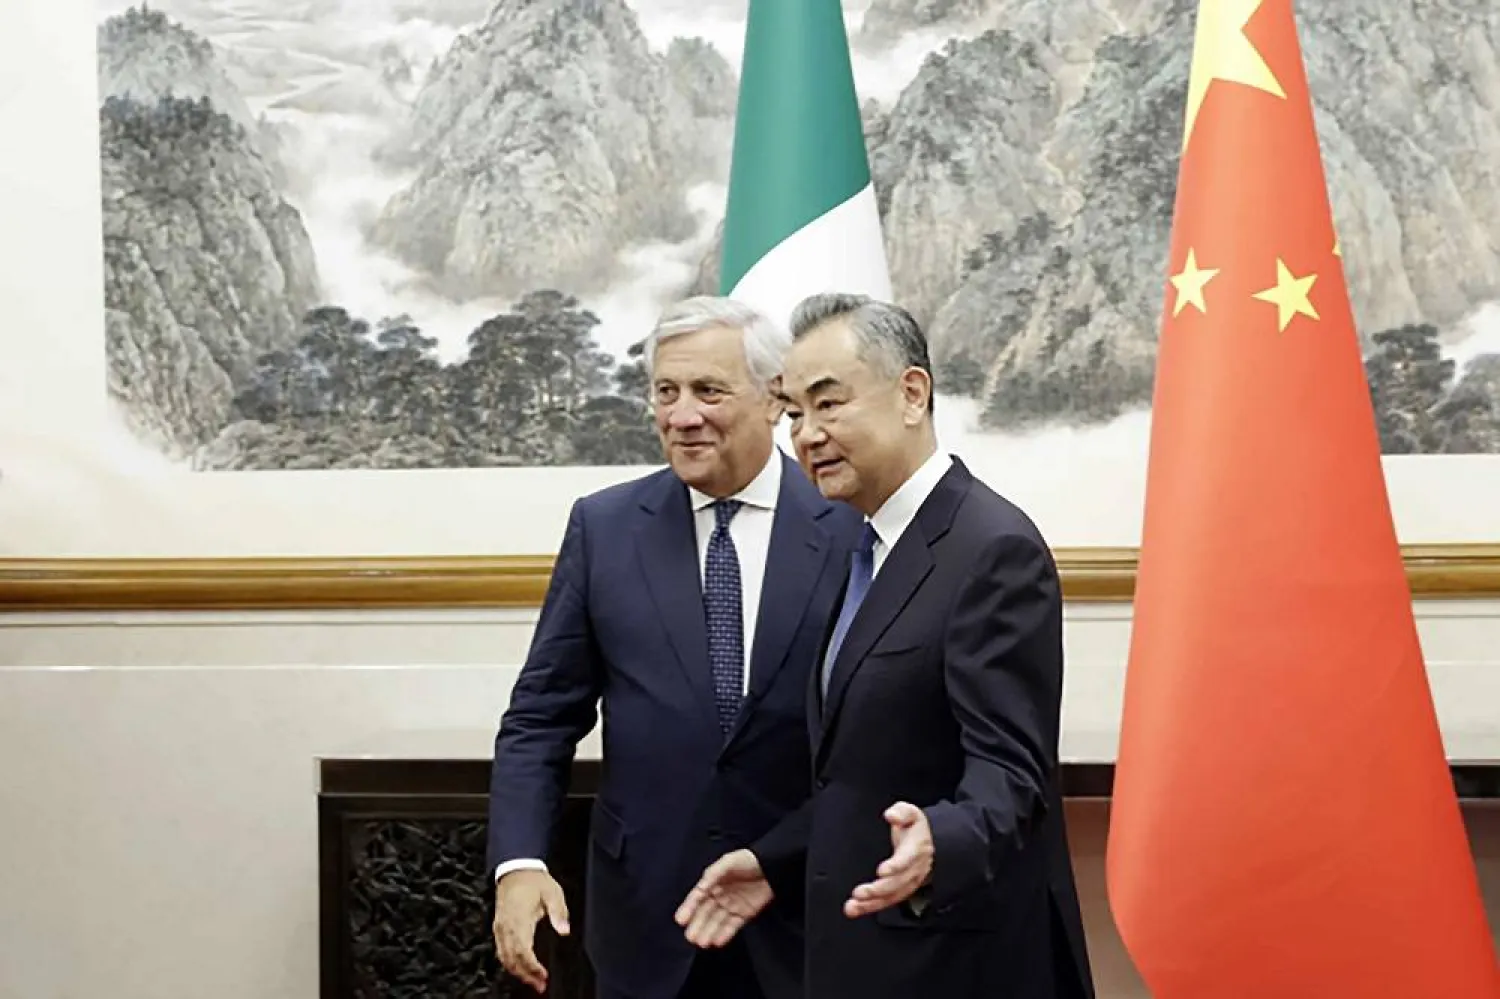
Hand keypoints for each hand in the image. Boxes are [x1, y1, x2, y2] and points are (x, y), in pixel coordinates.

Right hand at [492, 869, 569, 992]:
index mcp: (519, 918)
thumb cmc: (534, 881)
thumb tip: (564, 930)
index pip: (523, 950)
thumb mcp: (553, 892)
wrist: (516, 869)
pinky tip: (519, 969)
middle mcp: (506, 925)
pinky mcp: (498, 927)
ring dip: (517, 972)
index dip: (532, 967)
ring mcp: (500, 927)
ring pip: (504, 957)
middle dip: (525, 975)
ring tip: (532, 982)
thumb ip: (559, 912)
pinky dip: (509, 963)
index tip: (543, 976)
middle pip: (512, 958)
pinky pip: (500, 950)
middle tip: (540, 986)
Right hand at [675, 848, 773, 947]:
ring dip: (709, 932)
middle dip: (698, 925)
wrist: (774, 866)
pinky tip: (717, 941)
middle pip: (705, 912)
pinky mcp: (744, 913)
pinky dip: (725, 934)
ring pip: (717, 921)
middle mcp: (720, 895)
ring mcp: (732, 905)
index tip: (681, 920)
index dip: (689, 908)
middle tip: (691, 936)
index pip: (698, 897)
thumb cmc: (750, 860)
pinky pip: (732, 926)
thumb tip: (700, 886)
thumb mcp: (729, 862)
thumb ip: (713, 874)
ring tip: (702, 942)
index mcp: (713, 882)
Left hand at [844, 802, 933, 917]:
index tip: (882, 870)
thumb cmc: (915, 828)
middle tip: (860, 892)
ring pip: (891, 896)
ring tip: (853, 906)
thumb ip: (901, 812)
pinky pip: (886, 902)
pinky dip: (870, 907)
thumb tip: (892, 815)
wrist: (929, 844)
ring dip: (872, 903)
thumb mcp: (911, 813)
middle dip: (878, 890)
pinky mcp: (900, 891)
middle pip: (897, 883)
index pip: (907, 859)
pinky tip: (855, 909)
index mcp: (917, 849)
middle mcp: (914, 870)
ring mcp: (908, 883)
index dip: (896, 866)